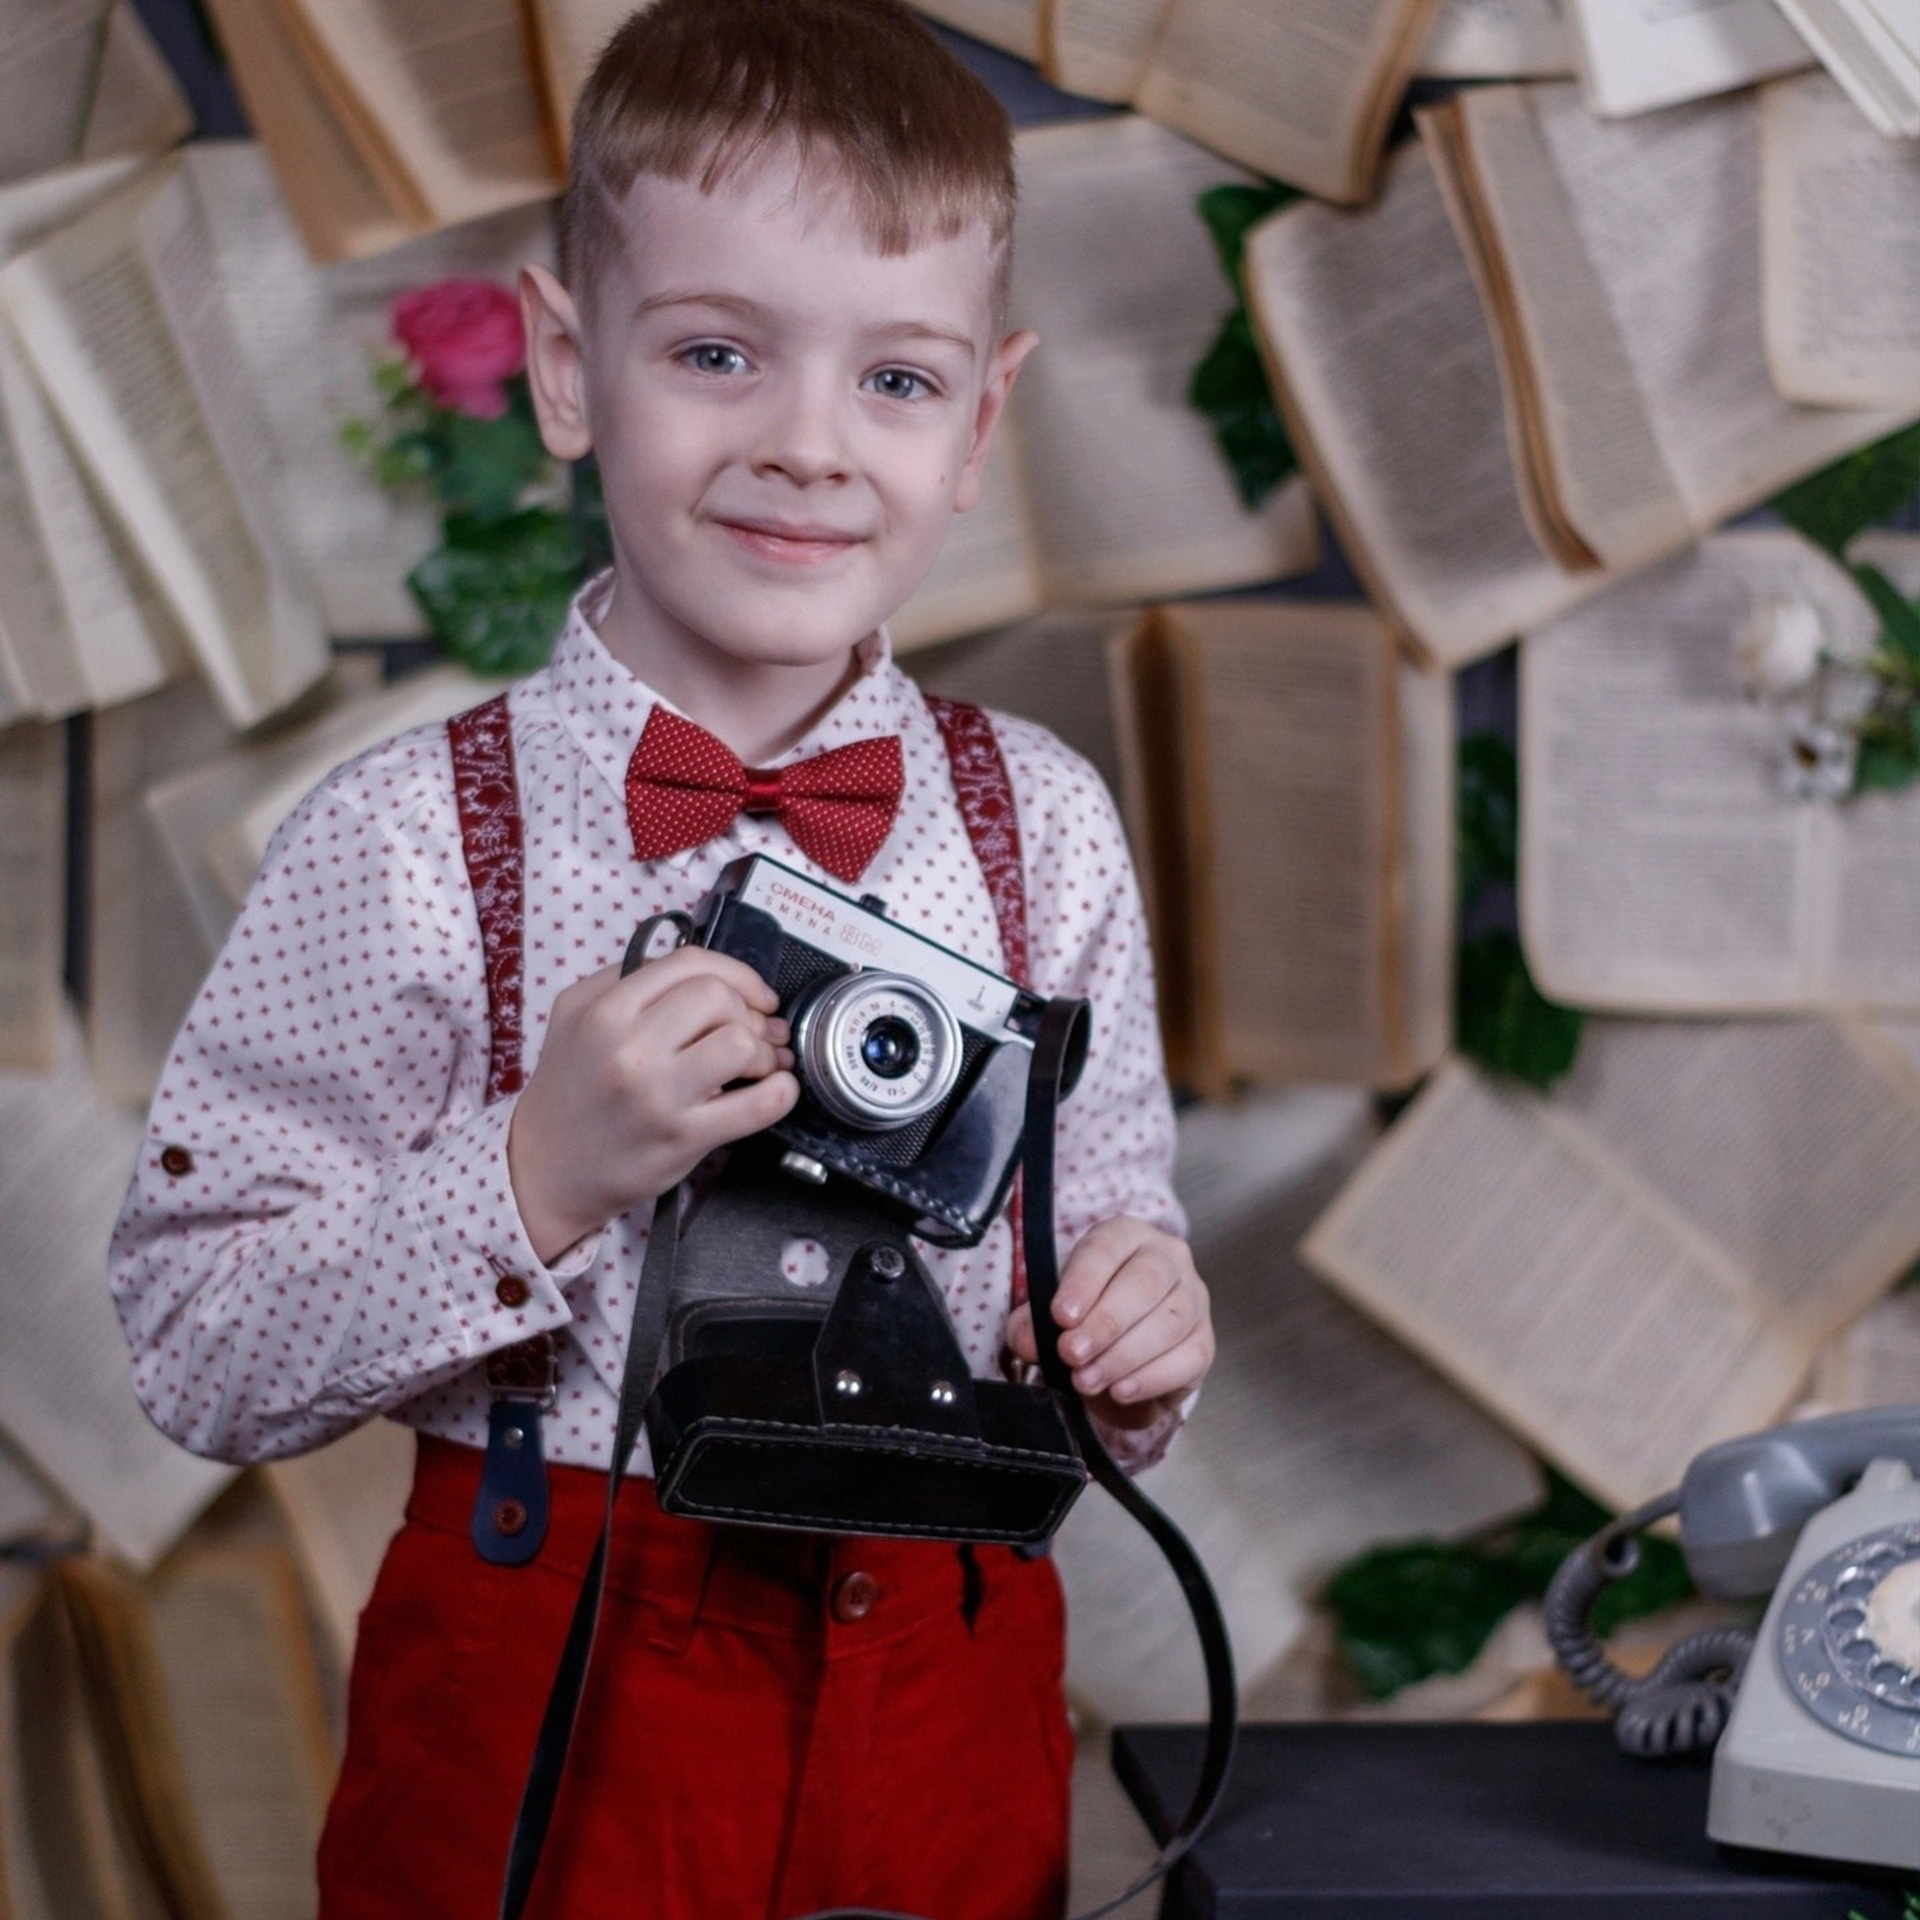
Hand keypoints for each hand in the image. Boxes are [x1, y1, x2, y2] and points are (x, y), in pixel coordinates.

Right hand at [508, 947, 797, 1261]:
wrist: (542, 1169)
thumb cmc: (569, 1089)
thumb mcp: (575, 1015)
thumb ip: (629, 979)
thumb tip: (701, 971)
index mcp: (605, 1010)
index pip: (689, 964)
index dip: (737, 974)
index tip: (754, 994)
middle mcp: (629, 1049)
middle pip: (719, 999)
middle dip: (748, 1012)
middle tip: (753, 1033)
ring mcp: (657, 1096)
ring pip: (740, 1045)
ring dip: (763, 1052)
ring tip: (757, 1066)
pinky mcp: (682, 1139)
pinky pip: (756, 1106)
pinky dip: (781, 1093)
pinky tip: (777, 1090)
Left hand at [1005, 1217, 1212, 1430]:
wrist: (1117, 1359)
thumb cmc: (1084, 1320)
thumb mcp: (1050, 1316)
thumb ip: (1032, 1324)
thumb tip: (1029, 1341)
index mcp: (1124, 1236)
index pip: (1107, 1248)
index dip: (1083, 1281)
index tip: (1061, 1316)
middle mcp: (1167, 1258)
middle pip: (1145, 1282)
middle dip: (1105, 1322)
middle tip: (1071, 1353)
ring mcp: (1193, 1299)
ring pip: (1169, 1321)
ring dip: (1123, 1356)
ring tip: (1087, 1379)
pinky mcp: (1204, 1342)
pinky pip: (1189, 1357)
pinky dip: (1152, 1377)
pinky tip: (1121, 1390)